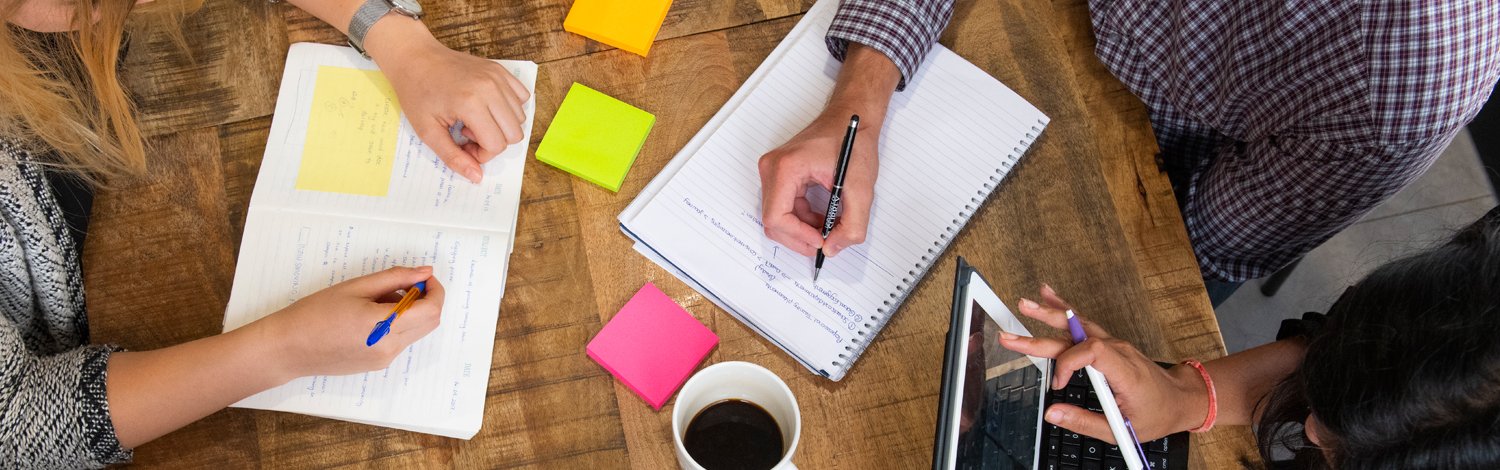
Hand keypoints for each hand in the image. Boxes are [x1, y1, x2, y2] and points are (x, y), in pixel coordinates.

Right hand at [250, 266, 444, 378]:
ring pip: (417, 331)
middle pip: (430, 322)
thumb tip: (424, 272)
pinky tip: (371, 315)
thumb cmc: (315, 313)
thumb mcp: (356, 287)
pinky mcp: (377, 365)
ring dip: (411, 312)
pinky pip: (401, 341)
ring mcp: (385, 359)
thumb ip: (395, 278)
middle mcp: (390, 347)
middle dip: (426, 299)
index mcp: (384, 326)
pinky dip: (398, 324)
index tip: (423, 277)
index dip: (435, 290)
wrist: (288, 348)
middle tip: (403, 284)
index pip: (432, 309)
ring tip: (378, 299)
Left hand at [365, 17, 531, 183]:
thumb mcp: (427, 131)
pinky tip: (486, 106)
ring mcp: (498, 77)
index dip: (482, 154)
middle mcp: (490, 88)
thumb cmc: (416, 93)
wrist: (415, 57)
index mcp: (470, 103)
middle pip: (515, 134)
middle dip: (494, 142)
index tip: (463, 144)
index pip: (497, 144)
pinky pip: (522, 98)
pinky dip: (509, 108)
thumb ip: (453, 157)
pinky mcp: (500, 70)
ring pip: (521, 117)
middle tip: (469, 133)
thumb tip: (477, 177)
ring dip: (501, 125)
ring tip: (475, 118)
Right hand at [758, 111, 879, 256]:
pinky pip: (783, 207)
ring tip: (828, 228)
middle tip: (826, 243)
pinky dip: (802, 220)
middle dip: (799, 237)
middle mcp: (772, 168)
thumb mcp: (861, 188)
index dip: (798, 236)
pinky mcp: (780, 175)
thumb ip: (852, 224)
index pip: (776, 216)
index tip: (821, 242)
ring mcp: (773, 171)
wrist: (852, 116)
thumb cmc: (854, 140)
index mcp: (785, 167)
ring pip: (778, 217)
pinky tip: (822, 218)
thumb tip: (832, 249)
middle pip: (773, 220)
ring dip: (802, 230)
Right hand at [997, 285, 1208, 443]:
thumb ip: (1085, 422)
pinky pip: (1084, 323)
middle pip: (1075, 337)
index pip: (1091, 353)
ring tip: (1025, 304)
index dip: (1068, 365)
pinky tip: (1049, 297)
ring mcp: (1114, 343)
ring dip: (1050, 313)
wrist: (1181, 398)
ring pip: (1078, 324)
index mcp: (1125, 371)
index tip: (1058, 385)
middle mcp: (1118, 350)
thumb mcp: (1123, 429)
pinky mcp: (1109, 343)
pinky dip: (1064, 310)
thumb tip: (1053, 413)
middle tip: (1010, 338)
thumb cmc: (1156, 413)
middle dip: (1039, 338)